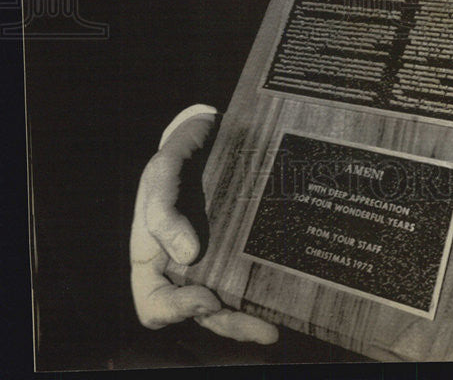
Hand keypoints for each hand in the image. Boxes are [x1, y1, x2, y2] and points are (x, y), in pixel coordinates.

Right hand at [130, 112, 277, 343]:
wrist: (213, 133)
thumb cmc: (178, 155)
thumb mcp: (162, 173)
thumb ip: (164, 211)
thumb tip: (187, 256)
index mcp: (153, 259)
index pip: (155, 305)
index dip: (178, 310)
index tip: (207, 297)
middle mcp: (184, 267)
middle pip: (200, 312)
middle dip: (230, 324)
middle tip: (263, 330)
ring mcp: (215, 258)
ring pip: (229, 301)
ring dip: (250, 317)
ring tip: (276, 325)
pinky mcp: (242, 245)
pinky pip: (250, 274)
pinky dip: (265, 288)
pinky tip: (289, 291)